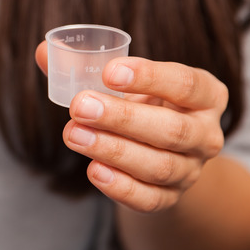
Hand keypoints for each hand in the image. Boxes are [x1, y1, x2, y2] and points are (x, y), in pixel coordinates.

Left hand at [36, 43, 226, 212]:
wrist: (161, 151)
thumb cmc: (143, 102)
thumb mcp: (128, 81)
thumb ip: (87, 66)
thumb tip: (42, 50)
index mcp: (206, 94)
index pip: (186, 84)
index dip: (150, 77)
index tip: (109, 72)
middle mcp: (207, 134)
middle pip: (171, 130)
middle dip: (123, 118)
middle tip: (80, 105)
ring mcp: (191, 171)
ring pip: (158, 166)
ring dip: (113, 150)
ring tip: (74, 134)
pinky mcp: (171, 199)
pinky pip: (149, 199)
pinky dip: (121, 187)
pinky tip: (93, 169)